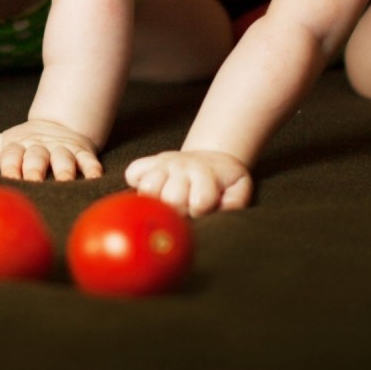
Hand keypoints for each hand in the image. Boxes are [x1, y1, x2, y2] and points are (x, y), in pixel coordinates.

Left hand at [0, 120, 101, 180]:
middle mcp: (40, 146)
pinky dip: (92, 167)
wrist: (58, 126)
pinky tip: (94, 178)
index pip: (11, 154)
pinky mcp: (82, 151)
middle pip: (36, 156)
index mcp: (18, 146)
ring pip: (63, 157)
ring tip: (65, 181)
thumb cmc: (23, 145)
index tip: (9, 178)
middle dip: (34, 168)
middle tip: (33, 181)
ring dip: (64, 169)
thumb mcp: (2, 144)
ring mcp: (62, 148)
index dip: (10, 165)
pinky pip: (88, 159)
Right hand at [124, 149, 253, 216]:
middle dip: (179, 211)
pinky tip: (152, 192)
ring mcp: (163, 164)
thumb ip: (235, 202)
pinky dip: (137, 184)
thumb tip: (221, 212)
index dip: (201, 212)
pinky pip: (132, 173)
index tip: (202, 211)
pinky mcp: (148, 162)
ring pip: (149, 187)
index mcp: (206, 174)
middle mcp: (182, 167)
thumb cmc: (223, 180)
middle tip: (184, 211)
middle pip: (172, 198)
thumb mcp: (238, 187)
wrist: (211, 157)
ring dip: (157, 201)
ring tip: (167, 205)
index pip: (200, 201)